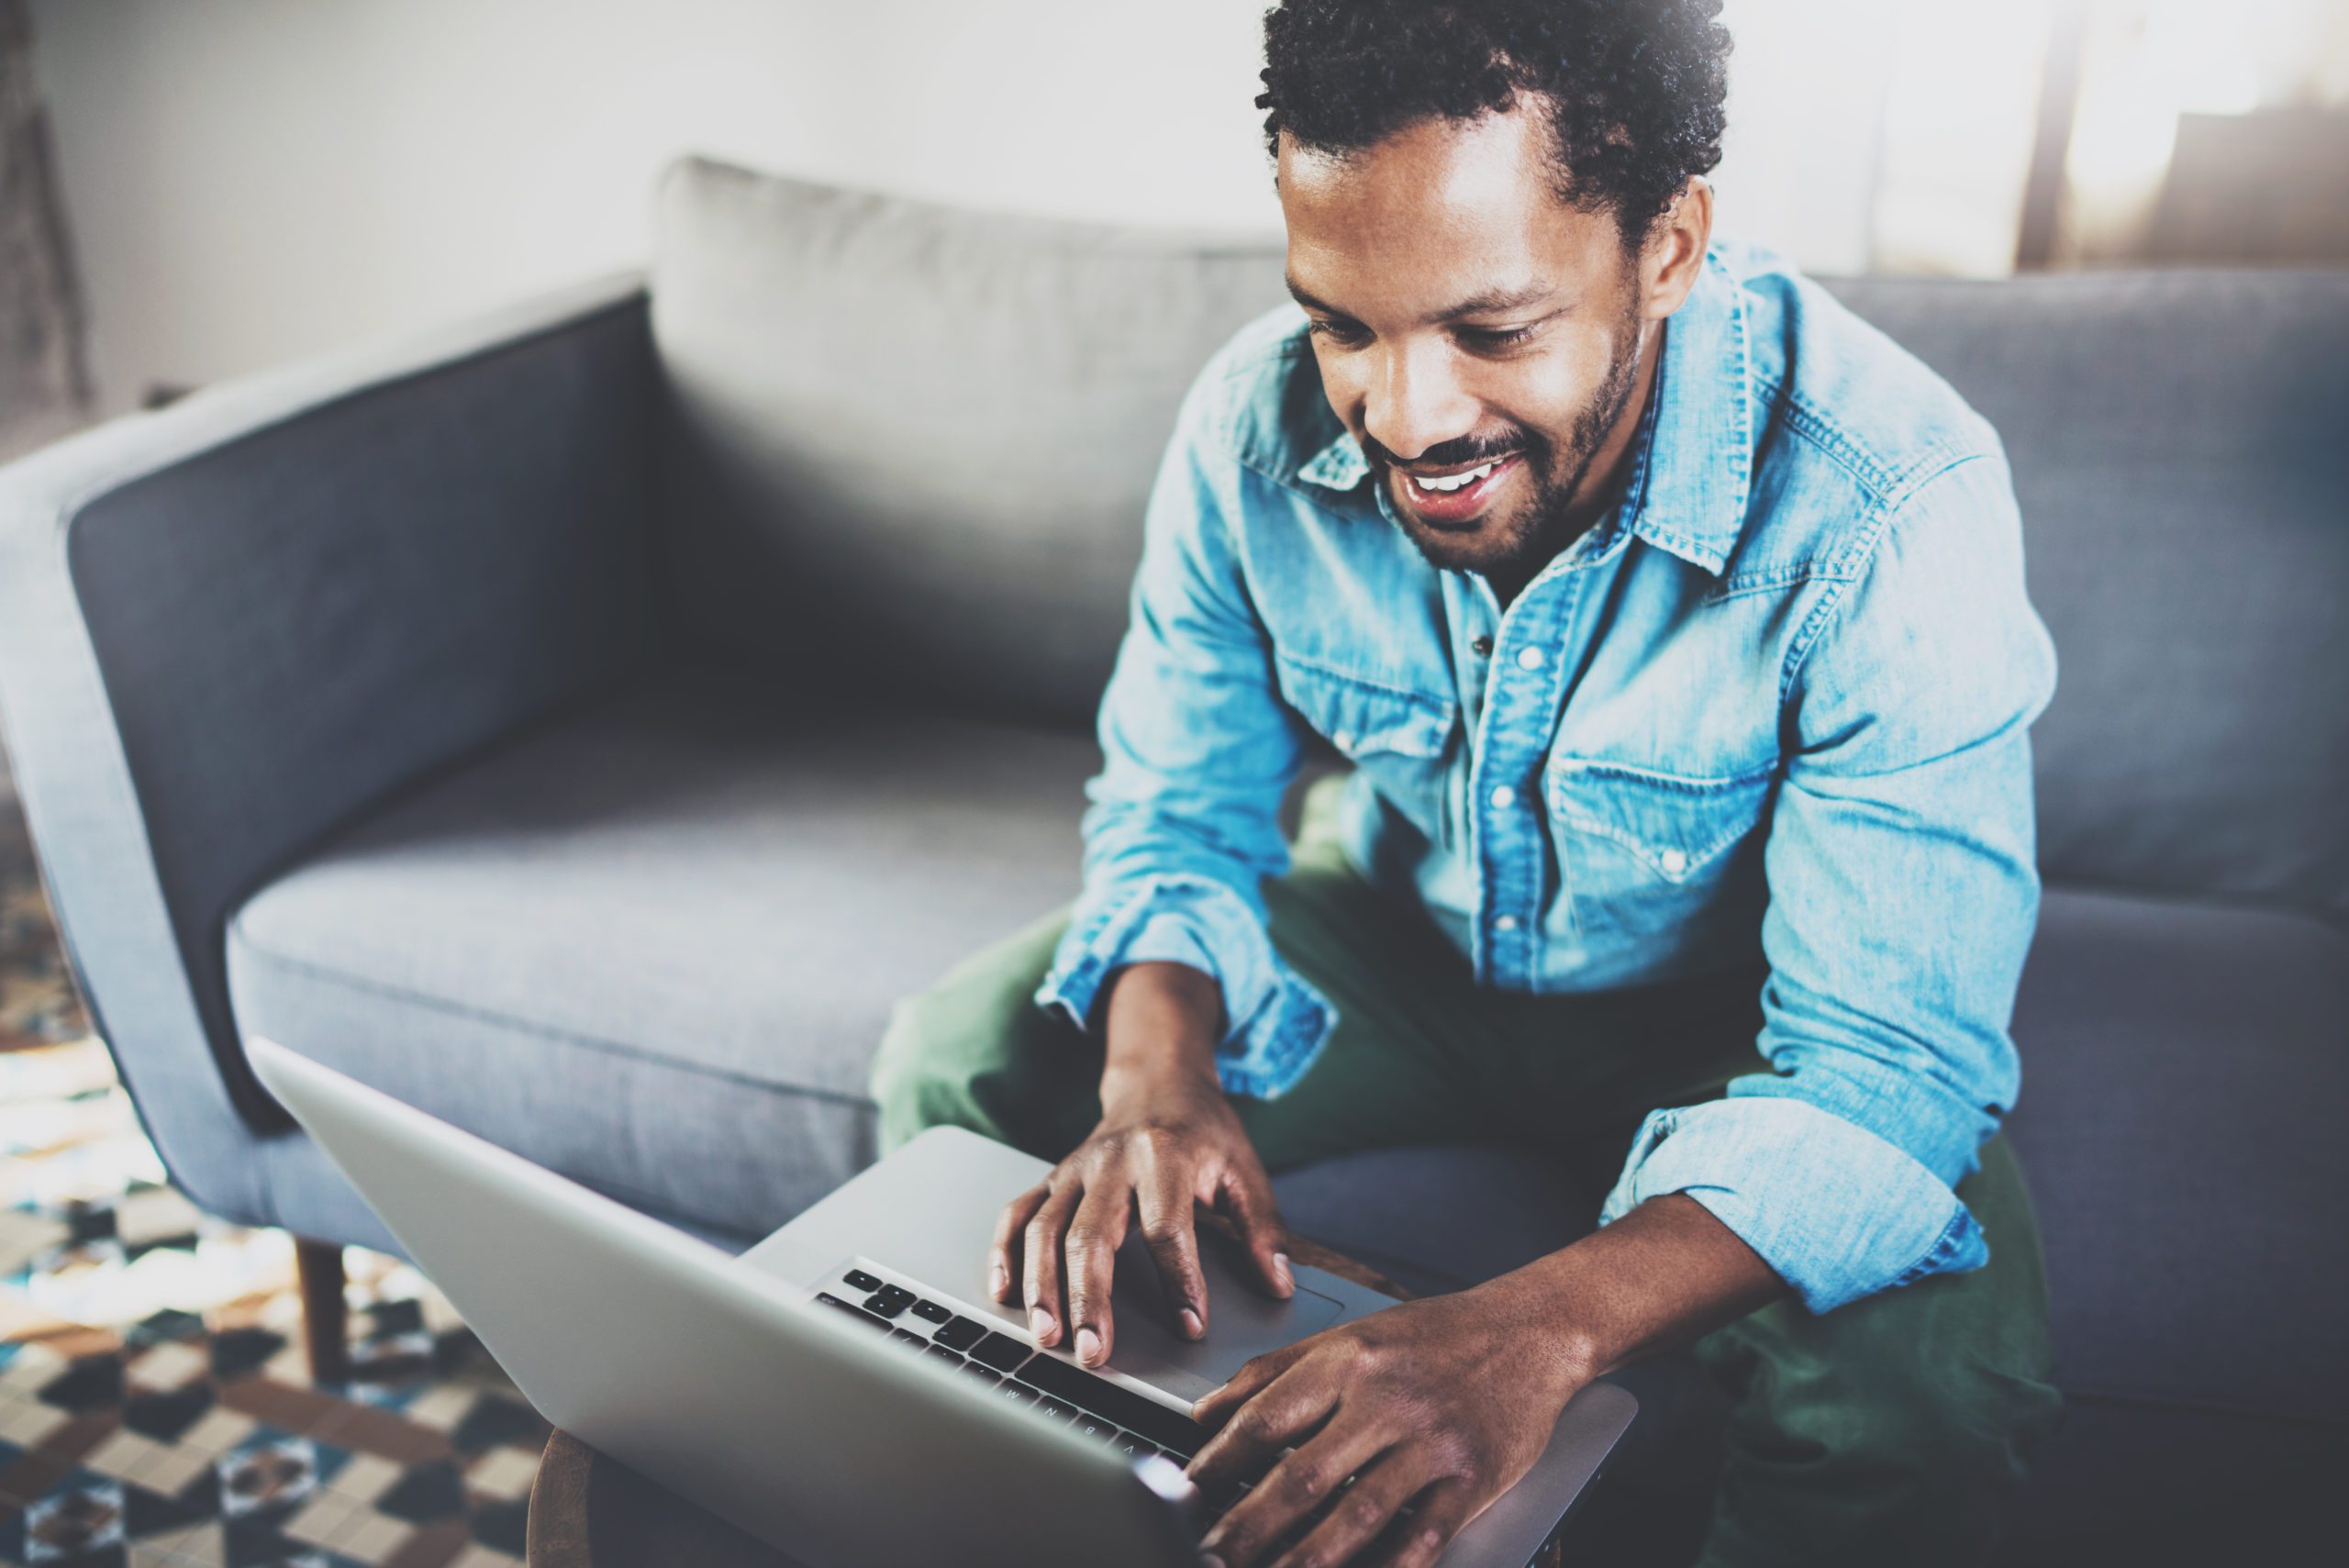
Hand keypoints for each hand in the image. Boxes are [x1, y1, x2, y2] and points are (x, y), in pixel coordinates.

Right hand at [988, 1054, 1293, 1367]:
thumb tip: (1279, 1283)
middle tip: (1094, 1353)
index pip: (1167, 1226)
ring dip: (1041, 1286)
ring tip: (1046, 1338)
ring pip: (1044, 1229)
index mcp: (1164, 1155)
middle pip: (1090, 1234)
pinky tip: (1006, 1294)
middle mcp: (1110, 1161)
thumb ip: (1263, 1227)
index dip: (1179, 1281)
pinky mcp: (1051, 1178)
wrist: (1158, 1080)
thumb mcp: (1245, 1168)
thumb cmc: (1203, 1130)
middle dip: (1088, 1298)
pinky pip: (1016, 1213)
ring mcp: (1073, 1169)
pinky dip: (1004, 1253)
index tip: (1191, 1327)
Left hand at [1184, 1284, 1587, 1567]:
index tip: (1186, 1496)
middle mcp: (1385, 1400)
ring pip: (1358, 1514)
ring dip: (1304, 1560)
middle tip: (1211, 1556)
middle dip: (1248, 1526)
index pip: (1266, 1418)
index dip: (1219, 1465)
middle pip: (1302, 1475)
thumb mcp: (1350, 1334)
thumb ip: (1274, 1371)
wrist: (1531, 1329)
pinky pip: (1422, 1536)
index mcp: (1347, 1359)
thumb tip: (1206, 1413)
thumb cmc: (1435, 1336)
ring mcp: (1431, 1443)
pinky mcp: (1471, 1479)